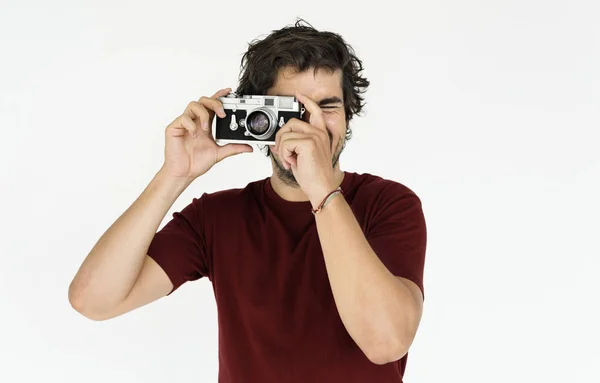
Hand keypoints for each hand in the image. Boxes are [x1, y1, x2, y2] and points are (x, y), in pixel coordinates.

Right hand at [160, 88, 252, 181]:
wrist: (183, 173)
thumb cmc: (196, 162)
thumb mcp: (219, 154)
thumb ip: (233, 148)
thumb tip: (249, 147)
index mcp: (205, 124)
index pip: (212, 105)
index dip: (219, 96)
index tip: (229, 91)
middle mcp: (195, 121)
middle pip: (203, 100)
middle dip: (214, 102)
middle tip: (222, 113)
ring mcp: (184, 123)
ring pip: (193, 105)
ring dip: (203, 114)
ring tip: (206, 128)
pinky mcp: (174, 128)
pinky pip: (183, 118)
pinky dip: (191, 126)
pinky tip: (194, 136)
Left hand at [271, 91, 335, 205]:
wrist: (321, 188)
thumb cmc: (313, 176)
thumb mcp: (300, 157)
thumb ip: (291, 146)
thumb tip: (275, 142)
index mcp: (320, 134)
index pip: (315, 111)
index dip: (306, 101)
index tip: (298, 95)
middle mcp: (319, 133)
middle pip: (291, 123)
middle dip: (281, 138)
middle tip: (285, 154)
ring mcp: (315, 136)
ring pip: (286, 134)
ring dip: (282, 150)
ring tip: (290, 161)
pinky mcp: (309, 143)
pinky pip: (285, 143)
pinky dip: (283, 155)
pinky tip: (291, 163)